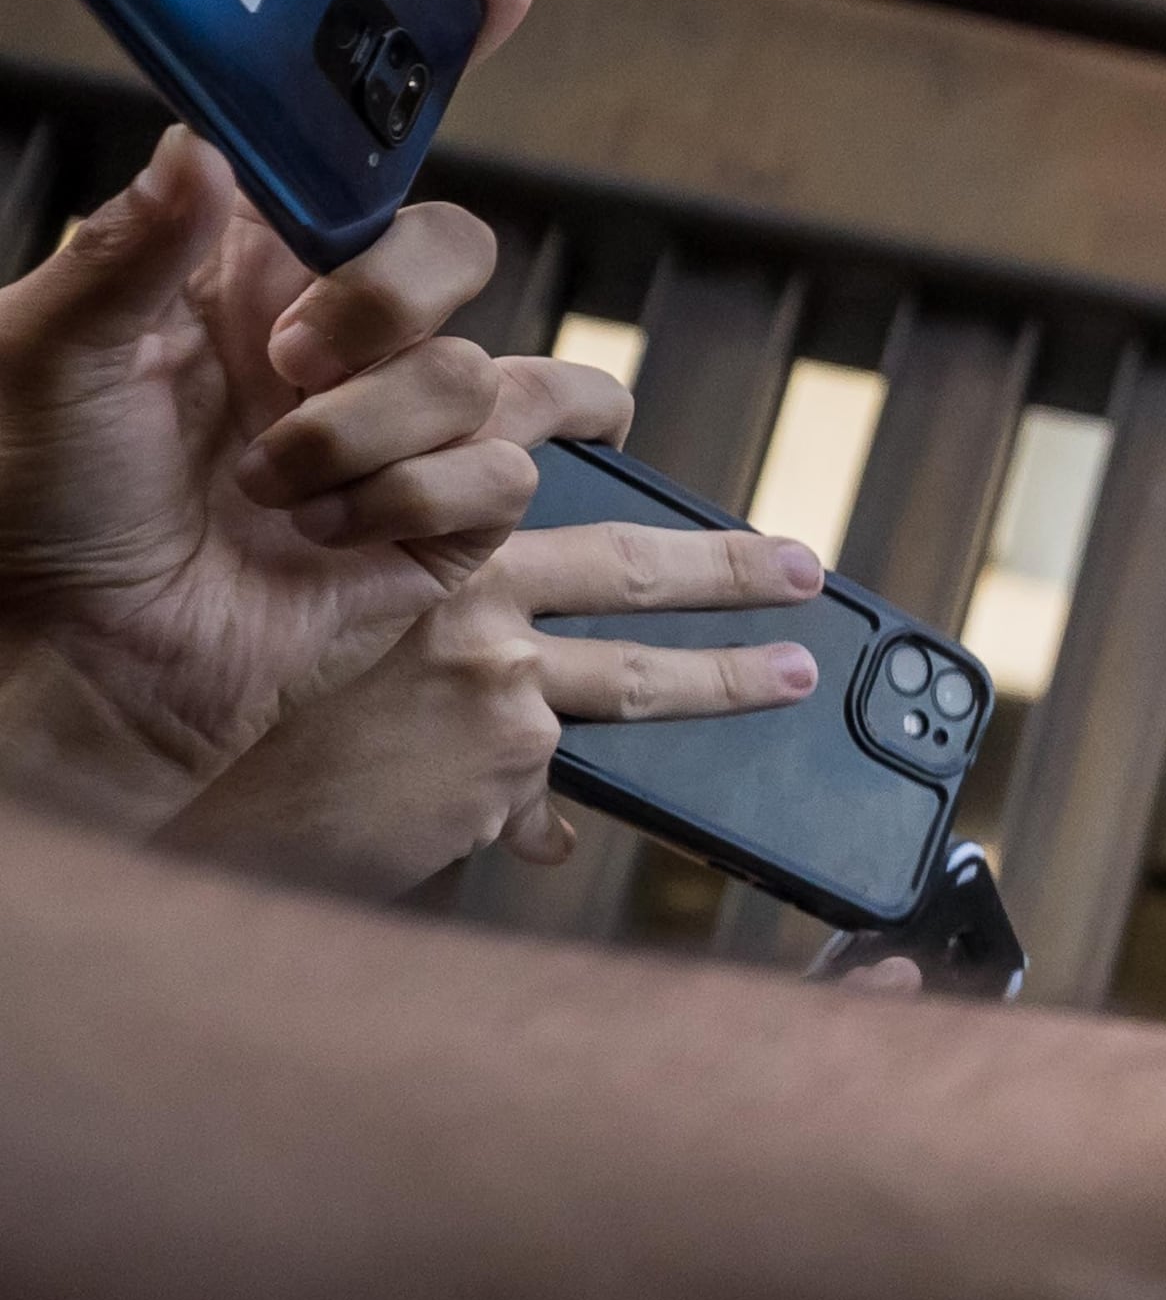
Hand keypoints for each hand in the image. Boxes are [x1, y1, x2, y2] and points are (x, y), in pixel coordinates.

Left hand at [0, 0, 590, 831]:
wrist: (83, 661)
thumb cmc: (36, 508)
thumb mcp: (46, 352)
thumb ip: (131, 244)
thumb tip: (205, 147)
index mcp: (235, 274)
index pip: (355, 151)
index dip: (439, 64)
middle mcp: (327, 343)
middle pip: (451, 254)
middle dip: (384, 299)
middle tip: (288, 359)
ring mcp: (389, 434)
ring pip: (469, 378)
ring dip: (359, 435)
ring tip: (270, 488)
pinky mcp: (438, 527)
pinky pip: (495, 478)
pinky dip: (411, 505)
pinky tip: (332, 537)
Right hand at [155, 514, 826, 895]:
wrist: (225, 801)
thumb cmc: (281, 732)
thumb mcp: (364, 664)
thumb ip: (460, 683)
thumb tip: (546, 798)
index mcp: (427, 549)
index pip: (535, 495)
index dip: (596, 475)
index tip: (657, 461)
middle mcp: (465, 590)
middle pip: (629, 565)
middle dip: (730, 567)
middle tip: (804, 566)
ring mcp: (495, 665)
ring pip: (640, 673)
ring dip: (730, 676)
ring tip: (791, 673)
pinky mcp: (509, 742)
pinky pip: (570, 781)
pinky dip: (557, 818)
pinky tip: (546, 837)